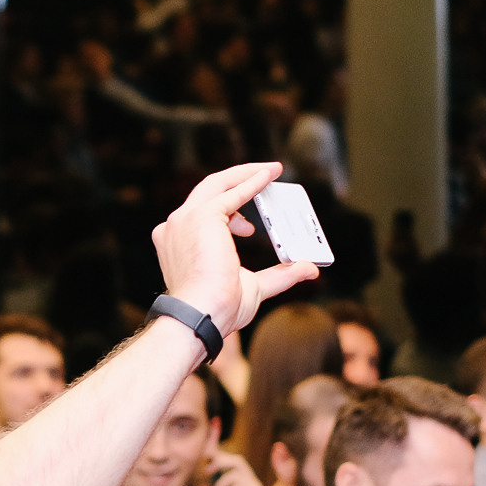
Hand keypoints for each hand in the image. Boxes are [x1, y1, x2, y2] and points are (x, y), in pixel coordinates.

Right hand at [151, 163, 322, 338]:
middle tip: (265, 177)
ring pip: (217, 184)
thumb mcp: (255, 287)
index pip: (203, 217)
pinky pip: (232, 192)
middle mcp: (176, 228)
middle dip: (238, 180)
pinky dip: (252, 182)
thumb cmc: (219, 308)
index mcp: (178, 244)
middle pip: (208, 192)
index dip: (230, 214)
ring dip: (246, 174)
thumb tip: (309, 269)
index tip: (251, 223)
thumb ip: (279, 274)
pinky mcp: (202, 216)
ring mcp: (185, 220)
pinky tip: (269, 175)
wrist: (202, 314)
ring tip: (271, 171)